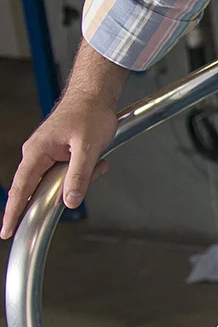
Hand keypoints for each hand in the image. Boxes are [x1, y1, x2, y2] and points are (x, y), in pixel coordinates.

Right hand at [4, 48, 126, 237]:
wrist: (95, 95)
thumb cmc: (89, 113)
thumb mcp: (89, 147)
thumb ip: (79, 175)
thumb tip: (70, 201)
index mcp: (37, 152)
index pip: (20, 189)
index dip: (13, 212)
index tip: (6, 231)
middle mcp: (36, 154)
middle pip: (41, 187)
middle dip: (62, 192)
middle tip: (84, 179)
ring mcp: (46, 153)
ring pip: (59, 180)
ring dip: (80, 178)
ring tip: (99, 163)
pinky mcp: (57, 153)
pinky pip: (67, 172)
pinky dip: (83, 172)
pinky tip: (99, 162)